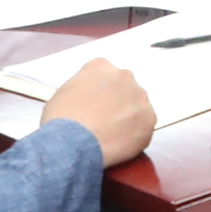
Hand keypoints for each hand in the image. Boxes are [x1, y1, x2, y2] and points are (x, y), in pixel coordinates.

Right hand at [41, 58, 156, 165]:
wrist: (72, 141)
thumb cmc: (61, 118)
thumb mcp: (64, 91)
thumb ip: (83, 87)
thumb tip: (89, 97)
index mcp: (101, 66)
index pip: (104, 74)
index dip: (99, 92)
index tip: (94, 105)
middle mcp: (125, 76)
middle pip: (124, 88)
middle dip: (117, 102)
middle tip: (104, 121)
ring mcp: (140, 97)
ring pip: (136, 107)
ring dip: (128, 118)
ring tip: (111, 135)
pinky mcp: (149, 120)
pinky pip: (143, 128)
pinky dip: (134, 136)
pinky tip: (119, 145)